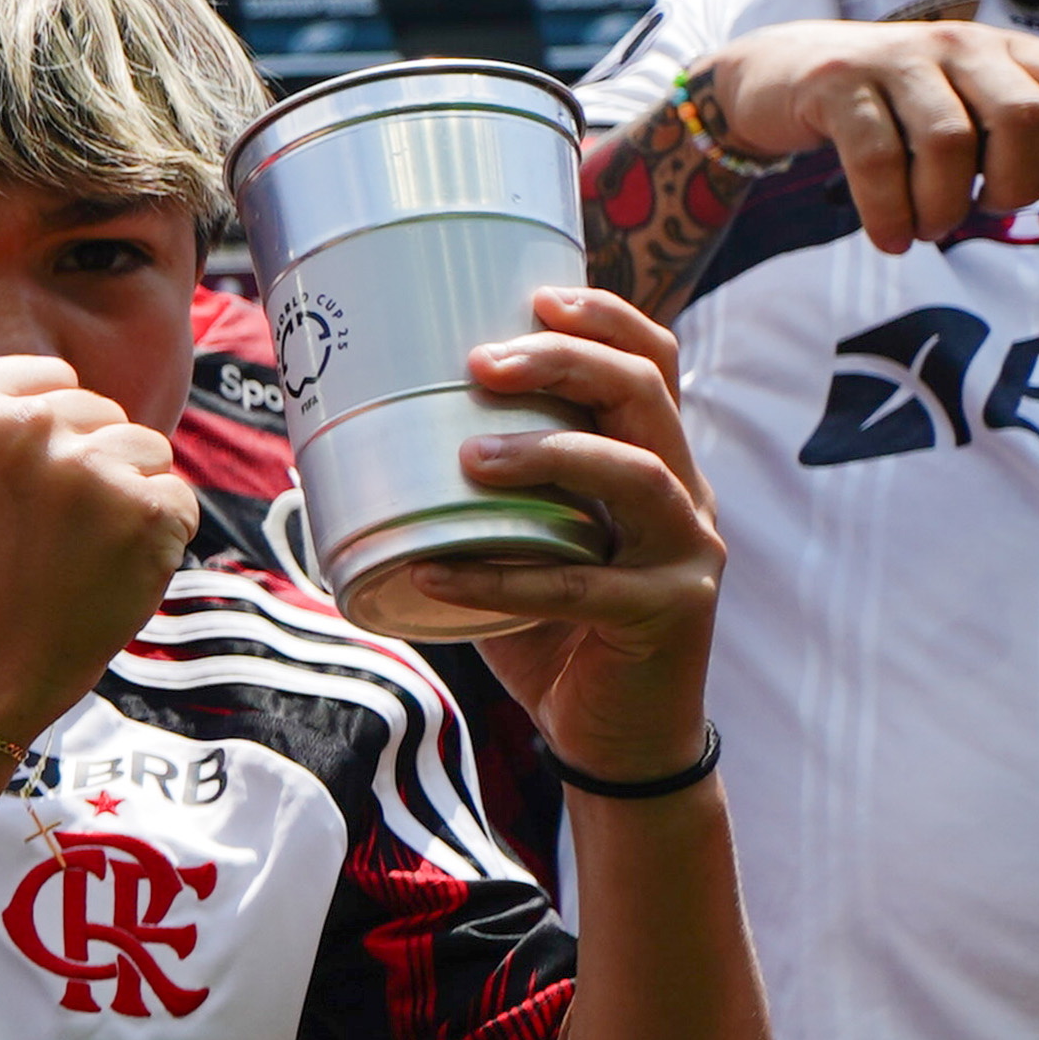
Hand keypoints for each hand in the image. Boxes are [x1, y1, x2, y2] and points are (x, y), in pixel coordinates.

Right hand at [0, 360, 194, 740]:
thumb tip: (49, 379)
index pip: (52, 377)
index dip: (42, 439)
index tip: (9, 492)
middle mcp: (21, 425)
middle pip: (101, 410)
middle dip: (84, 466)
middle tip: (37, 534)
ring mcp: (86, 469)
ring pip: (148, 447)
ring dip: (124, 498)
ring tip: (73, 553)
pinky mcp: (142, 512)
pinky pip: (177, 498)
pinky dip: (155, 539)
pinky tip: (106, 573)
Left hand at [415, 285, 723, 776]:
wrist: (612, 741)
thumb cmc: (553, 633)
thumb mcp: (518, 547)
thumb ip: (474, 499)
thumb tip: (350, 449)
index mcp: (658, 462)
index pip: (655, 363)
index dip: (607, 320)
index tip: (536, 298)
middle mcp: (687, 494)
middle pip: (646, 396)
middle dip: (565, 364)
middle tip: (480, 363)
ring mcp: (688, 553)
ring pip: (635, 474)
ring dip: (548, 454)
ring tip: (469, 456)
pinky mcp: (668, 614)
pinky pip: (580, 586)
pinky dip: (501, 578)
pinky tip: (435, 574)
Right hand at [710, 17, 1038, 249]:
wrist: (782, 73)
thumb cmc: (890, 108)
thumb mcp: (963, 106)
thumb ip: (1020, 138)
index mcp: (1004, 48)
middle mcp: (960, 45)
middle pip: (1023, 116)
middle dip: (1013, 187)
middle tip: (984, 211)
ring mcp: (898, 61)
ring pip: (950, 143)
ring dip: (944, 209)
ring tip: (928, 228)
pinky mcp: (839, 86)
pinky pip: (877, 160)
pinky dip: (889, 214)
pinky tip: (890, 237)